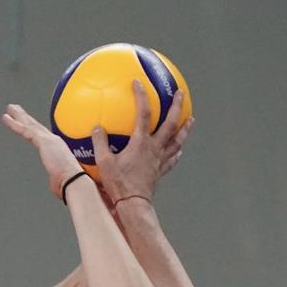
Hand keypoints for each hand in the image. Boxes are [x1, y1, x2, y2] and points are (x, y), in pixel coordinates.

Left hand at [1, 103, 84, 199]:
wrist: (74, 181)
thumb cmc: (70, 184)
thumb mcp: (61, 180)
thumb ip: (57, 180)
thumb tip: (58, 187)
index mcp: (58, 149)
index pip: (43, 136)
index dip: (35, 128)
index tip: (30, 122)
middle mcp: (54, 141)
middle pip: (36, 126)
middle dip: (25, 117)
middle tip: (16, 109)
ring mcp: (49, 140)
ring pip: (30, 125)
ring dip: (19, 116)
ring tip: (10, 108)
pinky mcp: (43, 141)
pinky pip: (25, 130)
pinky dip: (14, 124)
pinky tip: (6, 118)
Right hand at [92, 80, 193, 202]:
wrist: (132, 204)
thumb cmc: (118, 184)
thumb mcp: (103, 162)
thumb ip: (99, 142)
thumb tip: (96, 127)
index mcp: (140, 143)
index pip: (143, 114)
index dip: (141, 96)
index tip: (139, 82)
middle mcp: (154, 149)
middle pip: (171, 123)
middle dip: (176, 106)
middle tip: (180, 93)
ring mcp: (159, 160)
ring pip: (177, 140)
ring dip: (185, 128)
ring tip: (190, 120)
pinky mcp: (160, 172)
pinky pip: (172, 159)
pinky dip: (177, 152)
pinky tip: (179, 150)